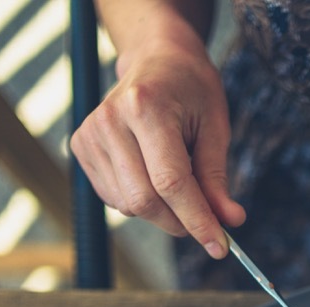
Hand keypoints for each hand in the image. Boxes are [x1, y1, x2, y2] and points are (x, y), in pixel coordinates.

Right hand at [69, 32, 245, 257]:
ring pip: (129, 206)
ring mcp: (89, 134)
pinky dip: (141, 202)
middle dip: (181, 222)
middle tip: (208, 223)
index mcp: (146, 107)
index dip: (197, 220)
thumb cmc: (191, 89)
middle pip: (145, 200)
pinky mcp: (81, 146)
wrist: (156, 58)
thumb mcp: (215, 128)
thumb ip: (217, 178)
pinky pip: (115, 198)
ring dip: (163, 212)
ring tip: (179, 180)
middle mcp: (110, 120)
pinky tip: (153, 174)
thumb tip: (229, 222)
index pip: (171, 182)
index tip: (220, 246)